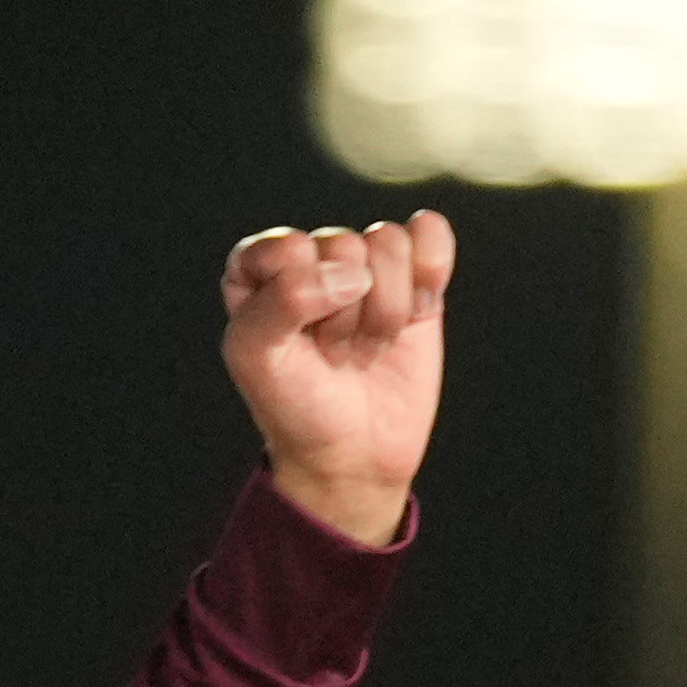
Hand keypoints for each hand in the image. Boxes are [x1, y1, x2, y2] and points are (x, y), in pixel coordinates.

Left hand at [217, 211, 452, 548]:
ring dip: (385, 311)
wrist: (353, 453)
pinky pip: (430, 232)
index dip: (300, 302)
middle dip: (345, 315)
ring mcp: (365, 264)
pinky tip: (418, 311)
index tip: (294, 343)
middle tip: (334, 354)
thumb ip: (283, 299)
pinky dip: (430, 271)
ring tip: (366, 346)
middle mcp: (310, 257)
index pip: (287, 247)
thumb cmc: (295, 404)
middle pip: (344, 246)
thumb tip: (353, 273)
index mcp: (256, 267)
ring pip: (389, 243)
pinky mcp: (414, 276)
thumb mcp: (256, 357)